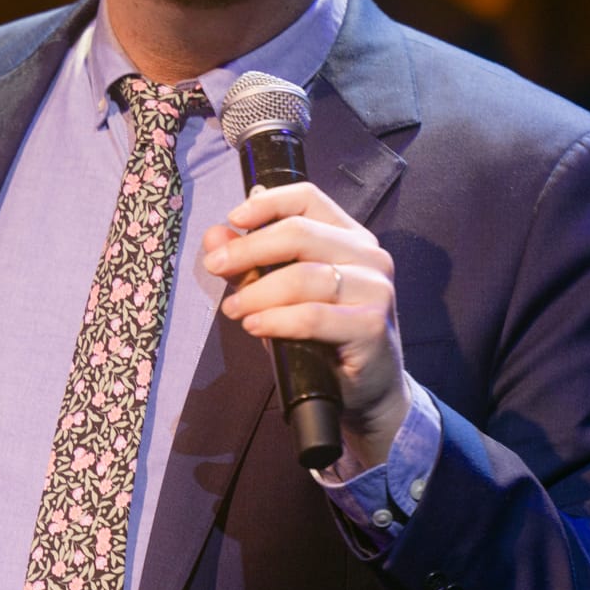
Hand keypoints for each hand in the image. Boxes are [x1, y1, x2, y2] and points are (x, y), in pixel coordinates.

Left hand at [202, 181, 408, 470]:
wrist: (366, 391)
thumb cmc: (322, 338)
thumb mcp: (279, 296)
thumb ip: (249, 265)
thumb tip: (215, 235)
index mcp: (349, 236)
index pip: (309, 198)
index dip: (268, 202)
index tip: (233, 218)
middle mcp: (369, 255)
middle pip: (300, 234)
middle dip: (249, 249)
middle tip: (215, 265)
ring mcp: (375, 289)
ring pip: (305, 276)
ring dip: (258, 293)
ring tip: (233, 310)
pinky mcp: (372, 325)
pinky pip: (313, 316)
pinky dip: (276, 320)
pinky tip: (255, 326)